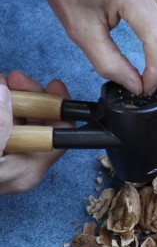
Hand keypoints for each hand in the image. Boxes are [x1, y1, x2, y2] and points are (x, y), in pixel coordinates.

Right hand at [0, 71, 67, 194]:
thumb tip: (2, 95)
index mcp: (28, 168)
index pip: (61, 134)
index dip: (59, 106)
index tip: (52, 84)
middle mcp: (22, 165)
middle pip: (40, 122)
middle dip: (27, 95)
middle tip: (10, 78)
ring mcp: (6, 159)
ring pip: (17, 120)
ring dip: (8, 99)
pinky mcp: (0, 152)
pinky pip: (4, 127)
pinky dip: (0, 110)